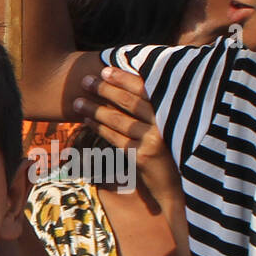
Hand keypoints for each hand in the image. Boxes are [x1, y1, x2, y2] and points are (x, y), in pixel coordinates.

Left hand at [73, 67, 181, 209]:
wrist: (178, 185)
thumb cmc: (170, 148)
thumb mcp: (167, 123)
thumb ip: (154, 105)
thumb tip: (125, 81)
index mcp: (173, 109)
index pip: (145, 88)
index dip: (123, 78)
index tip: (105, 70)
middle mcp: (166, 122)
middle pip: (129, 102)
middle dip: (105, 89)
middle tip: (85, 81)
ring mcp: (155, 140)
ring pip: (118, 120)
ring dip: (95, 109)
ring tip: (77, 102)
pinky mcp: (144, 156)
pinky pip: (115, 138)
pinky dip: (99, 128)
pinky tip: (87, 121)